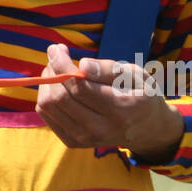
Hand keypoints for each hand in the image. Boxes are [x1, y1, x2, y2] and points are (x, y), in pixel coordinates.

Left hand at [36, 44, 184, 162]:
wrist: (145, 128)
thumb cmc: (140, 93)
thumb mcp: (136, 75)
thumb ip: (109, 69)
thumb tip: (82, 65)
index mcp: (120, 109)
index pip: (79, 86)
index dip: (62, 65)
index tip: (57, 48)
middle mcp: (100, 129)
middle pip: (60, 97)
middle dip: (51, 71)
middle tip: (56, 56)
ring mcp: (85, 138)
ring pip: (48, 107)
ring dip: (46, 82)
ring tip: (58, 70)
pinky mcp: (73, 142)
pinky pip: (47, 115)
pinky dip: (46, 96)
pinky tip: (59, 86)